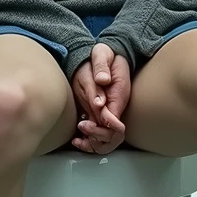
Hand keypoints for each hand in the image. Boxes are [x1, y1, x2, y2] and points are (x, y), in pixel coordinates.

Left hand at [70, 39, 131, 153]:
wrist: (108, 53)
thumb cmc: (104, 54)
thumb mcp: (101, 54)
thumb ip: (101, 68)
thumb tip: (102, 81)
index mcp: (119, 95)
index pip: (116, 122)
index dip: (102, 128)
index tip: (85, 122)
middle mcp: (117, 107)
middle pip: (114, 136)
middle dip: (97, 137)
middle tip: (81, 126)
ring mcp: (111, 112)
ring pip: (109, 140)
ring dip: (94, 143)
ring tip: (77, 138)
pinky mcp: (103, 114)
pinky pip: (101, 135)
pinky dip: (90, 142)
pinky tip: (77, 139)